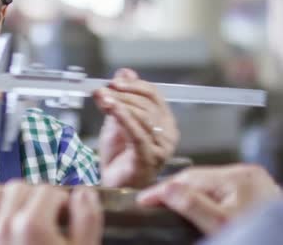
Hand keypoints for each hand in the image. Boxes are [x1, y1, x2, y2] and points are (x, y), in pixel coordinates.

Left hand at [0, 182, 101, 244]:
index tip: (66, 216)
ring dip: (9, 197)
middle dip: (37, 197)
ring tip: (23, 213)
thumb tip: (84, 193)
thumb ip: (87, 222)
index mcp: (32, 226)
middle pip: (21, 188)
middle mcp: (3, 224)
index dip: (62, 202)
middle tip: (48, 217)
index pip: (49, 191)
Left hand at [93, 68, 178, 187]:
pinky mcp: (149, 159)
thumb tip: (124, 71)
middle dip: (121, 95)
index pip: (154, 95)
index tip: (114, 81)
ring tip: (101, 98)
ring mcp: (161, 148)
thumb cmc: (118, 156)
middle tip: (101, 90)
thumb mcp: (117, 120)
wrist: (113, 184)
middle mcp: (168, 134)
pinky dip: (123, 118)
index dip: (134, 85)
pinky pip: (137, 134)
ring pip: (143, 117)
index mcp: (164, 121)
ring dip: (119, 104)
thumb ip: (122, 98)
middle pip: (147, 105)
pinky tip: (110, 108)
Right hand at [137, 164, 282, 234]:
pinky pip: (221, 192)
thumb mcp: (221, 225)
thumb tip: (165, 189)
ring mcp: (253, 183)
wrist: (282, 244)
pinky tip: (195, 208)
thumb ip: (193, 205)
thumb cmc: (259, 238)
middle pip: (198, 178)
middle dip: (173, 190)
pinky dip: (205, 199)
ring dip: (188, 195)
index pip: (188, 178)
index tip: (143, 200)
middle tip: (151, 202)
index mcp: (238, 176)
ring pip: (208, 185)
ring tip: (168, 205)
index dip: (162, 190)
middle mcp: (247, 174)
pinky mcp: (255, 194)